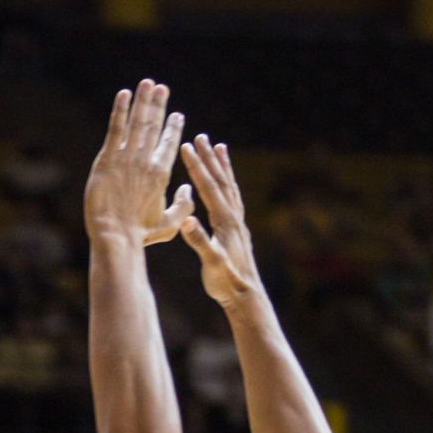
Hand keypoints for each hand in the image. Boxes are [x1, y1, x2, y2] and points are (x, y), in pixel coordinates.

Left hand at [84, 81, 191, 246]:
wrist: (114, 234)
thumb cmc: (141, 234)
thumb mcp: (169, 224)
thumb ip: (183, 206)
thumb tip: (189, 188)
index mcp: (161, 173)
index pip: (170, 143)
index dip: (173, 126)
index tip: (176, 114)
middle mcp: (146, 160)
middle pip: (154, 126)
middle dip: (159, 105)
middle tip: (162, 88)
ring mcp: (126, 157)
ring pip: (137, 122)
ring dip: (143, 100)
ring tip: (147, 83)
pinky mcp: (107, 158)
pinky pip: (115, 128)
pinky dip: (120, 109)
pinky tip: (124, 94)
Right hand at [178, 134, 261, 309]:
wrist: (246, 296)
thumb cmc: (226, 282)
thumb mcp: (210, 263)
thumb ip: (199, 242)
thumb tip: (186, 222)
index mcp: (225, 221)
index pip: (208, 187)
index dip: (197, 166)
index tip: (186, 146)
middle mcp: (234, 216)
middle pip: (221, 180)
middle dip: (209, 158)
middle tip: (200, 136)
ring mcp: (238, 222)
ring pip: (230, 186)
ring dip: (222, 165)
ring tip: (219, 146)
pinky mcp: (237, 229)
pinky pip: (233, 199)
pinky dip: (228, 184)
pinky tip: (225, 181)